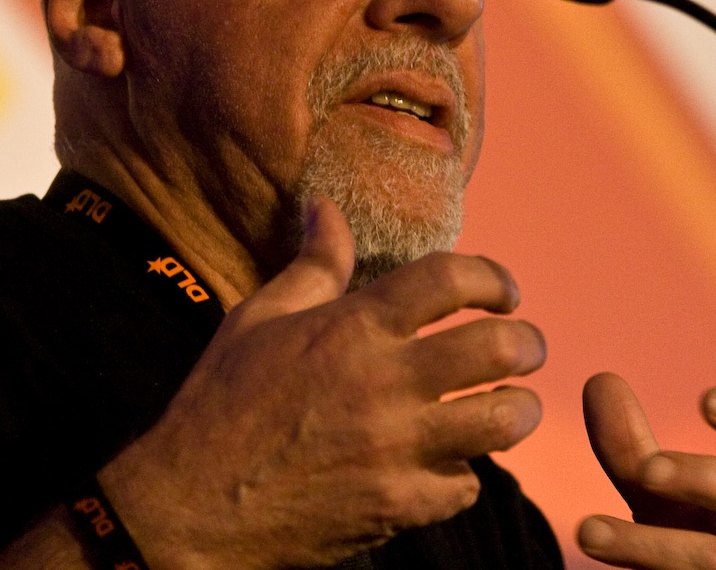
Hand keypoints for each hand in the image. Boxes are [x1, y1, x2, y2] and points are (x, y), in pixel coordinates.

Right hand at [98, 197, 545, 569]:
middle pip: (498, 348)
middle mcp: (383, 382)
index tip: (505, 292)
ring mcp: (394, 449)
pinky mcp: (396, 507)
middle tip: (528, 348)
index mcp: (353, 327)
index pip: (450, 278)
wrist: (187, 509)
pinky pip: (465, 486)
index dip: (493, 277)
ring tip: (511, 406)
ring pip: (501, 421)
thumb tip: (326, 207)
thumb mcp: (258, 319)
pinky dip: (464, 475)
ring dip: (517, 410)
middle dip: (529, 343)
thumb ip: (314, 265)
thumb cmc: (220, 403)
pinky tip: (449, 465)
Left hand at [577, 373, 715, 569]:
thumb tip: (600, 380)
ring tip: (587, 530)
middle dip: (706, 478)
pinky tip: (593, 551)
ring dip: (654, 544)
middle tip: (648, 470)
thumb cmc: (682, 543)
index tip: (708, 399)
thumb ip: (630, 446)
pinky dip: (641, 566)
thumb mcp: (656, 494)